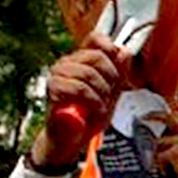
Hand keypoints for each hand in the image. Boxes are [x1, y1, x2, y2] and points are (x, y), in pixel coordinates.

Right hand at [38, 36, 130, 168]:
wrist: (72, 139)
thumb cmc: (89, 116)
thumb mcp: (111, 94)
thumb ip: (119, 74)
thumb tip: (124, 51)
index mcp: (81, 60)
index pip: (95, 39)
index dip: (110, 48)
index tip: (117, 67)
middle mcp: (67, 63)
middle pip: (97, 56)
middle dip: (111, 78)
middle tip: (110, 95)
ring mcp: (57, 74)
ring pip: (89, 73)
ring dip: (102, 94)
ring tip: (101, 106)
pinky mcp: (53, 88)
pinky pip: (80, 88)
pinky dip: (94, 102)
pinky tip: (95, 110)